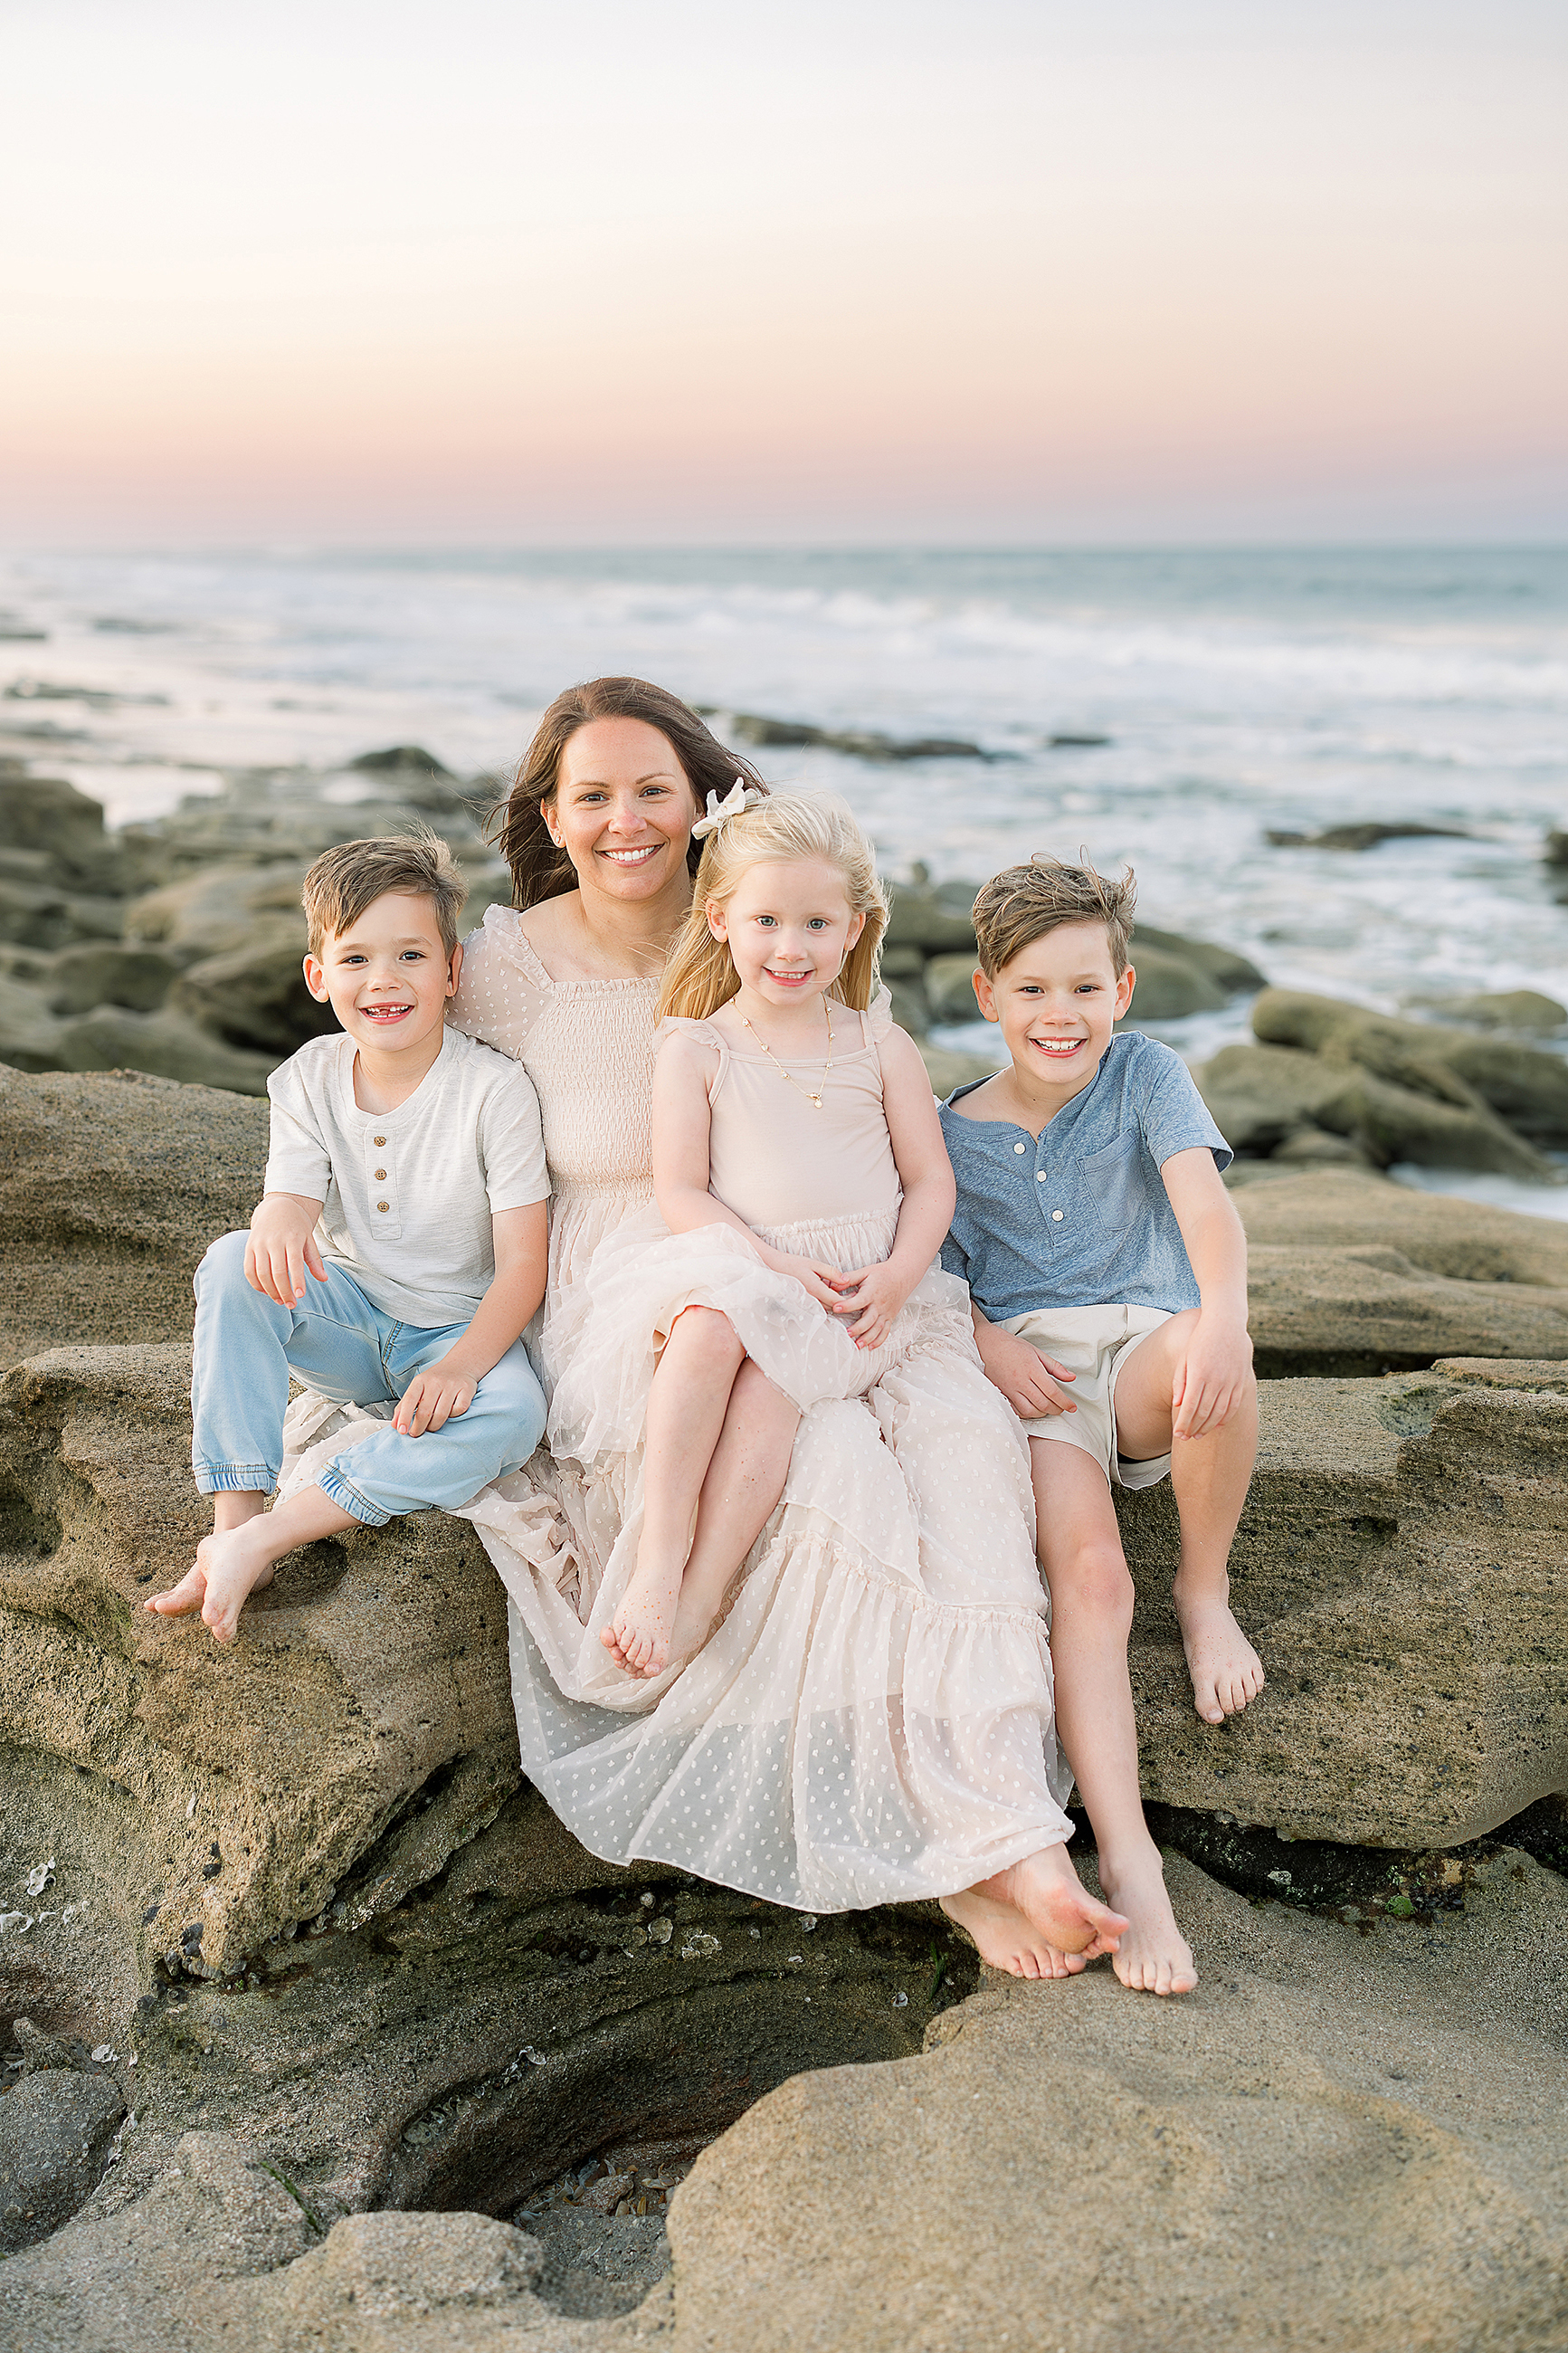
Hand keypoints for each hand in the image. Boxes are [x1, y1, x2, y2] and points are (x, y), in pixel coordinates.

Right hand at [246, 1195, 325, 1304]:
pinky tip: (266, 1291)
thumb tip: (324, 1279)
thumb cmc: (297, 1226)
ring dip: (270, 1291)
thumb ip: (315, 1260)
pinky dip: (256, 1284)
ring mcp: (259, 1244)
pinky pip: (249, 1270)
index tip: (300, 1295)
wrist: (278, 1207)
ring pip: (262, 1273)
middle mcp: (274, 1241)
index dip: (297, 1280)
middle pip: (277, 1271)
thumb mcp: (309, 1239)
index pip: (295, 1263)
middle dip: (284, 1291)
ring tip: (280, 1300)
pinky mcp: (249, 1247)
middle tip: (292, 1304)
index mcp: (292, 1238)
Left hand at [394, 1357, 476, 1435]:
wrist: (460, 1365)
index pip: (409, 1400)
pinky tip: (449, 1414)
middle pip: (425, 1411)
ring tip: (431, 1427)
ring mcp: (452, 1385)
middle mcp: (435, 1382)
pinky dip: (453, 1416)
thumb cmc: (435, 1380)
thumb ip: (404, 1406)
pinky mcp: (466, 1389)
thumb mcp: (417, 1388)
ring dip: (434, 1426)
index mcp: (420, 1381)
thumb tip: (395, 1425)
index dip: (404, 1417)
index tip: (401, 1430)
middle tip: (416, 1433)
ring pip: (441, 1414)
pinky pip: (459, 1410)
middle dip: (418, 1427)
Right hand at [770, 1254, 853, 1315]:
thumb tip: (846, 1280)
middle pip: (833, 1307)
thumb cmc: (793, 1264)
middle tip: (854, 1294)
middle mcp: (811, 1299)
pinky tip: (829, 1293)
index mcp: (815, 1289)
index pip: (837, 1301)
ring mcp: (806, 1303)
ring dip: (835, 1303)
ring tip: (843, 1293)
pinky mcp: (803, 1304)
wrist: (773, 1268)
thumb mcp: (814, 1264)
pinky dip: (826, 1302)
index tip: (857, 1294)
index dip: (849, 1300)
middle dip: (844, 1303)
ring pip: (826, 1308)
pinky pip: (818, 1307)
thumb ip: (831, 1272)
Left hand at [823, 1261, 910, 1350]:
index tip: (836, 1308)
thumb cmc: (883, 1273)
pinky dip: (879, 1340)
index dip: (847, 1305)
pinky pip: (886, 1331)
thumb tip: (834, 1283)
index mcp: (872, 1292)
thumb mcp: (865, 1272)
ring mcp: (886, 1313)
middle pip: (869, 1319)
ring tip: (858, 1345)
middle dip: (858, 1327)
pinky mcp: (890, 1317)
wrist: (903, 1275)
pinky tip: (870, 1347)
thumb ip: (849, 1278)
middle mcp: (880, 1304)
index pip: (859, 1300)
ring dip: (868, 1338)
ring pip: (877, 1328)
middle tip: (847, 1333)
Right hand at [977, 1327, 1076, 1418]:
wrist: (985, 1344)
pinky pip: (1016, 1410)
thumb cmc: (1011, 1346)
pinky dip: (1027, 1413)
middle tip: (1061, 1408)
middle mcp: (1020, 1381)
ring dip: (1041, 1413)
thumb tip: (1071, 1378)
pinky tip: (1031, 1408)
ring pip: (1030, 1411)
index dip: (1064, 1402)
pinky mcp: (1001, 1393)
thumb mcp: (1036, 1351)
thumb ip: (1054, 1367)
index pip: (1052, 1391)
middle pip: (1043, 1404)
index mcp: (1032, 1368)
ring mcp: (1009, 1389)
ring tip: (1047, 1408)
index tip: (1072, 1407)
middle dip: (1056, 1409)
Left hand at [1172, 1313, 1252, 1439]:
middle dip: (1193, 1428)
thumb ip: (1180, 1381)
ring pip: (1220, 1412)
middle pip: (1204, 1413)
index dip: (1183, 1423)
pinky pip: (1234, 1405)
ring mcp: (1231, 1381)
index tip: (1177, 1433)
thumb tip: (1177, 1405)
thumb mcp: (1185, 1357)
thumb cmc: (1201, 1340)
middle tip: (1185, 1438)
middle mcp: (1216, 1379)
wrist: (1227, 1323)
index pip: (1190, 1406)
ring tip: (1198, 1435)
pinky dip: (1225, 1418)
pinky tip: (1217, 1425)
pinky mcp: (1241, 1381)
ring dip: (1208, 1427)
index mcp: (1199, 1373)